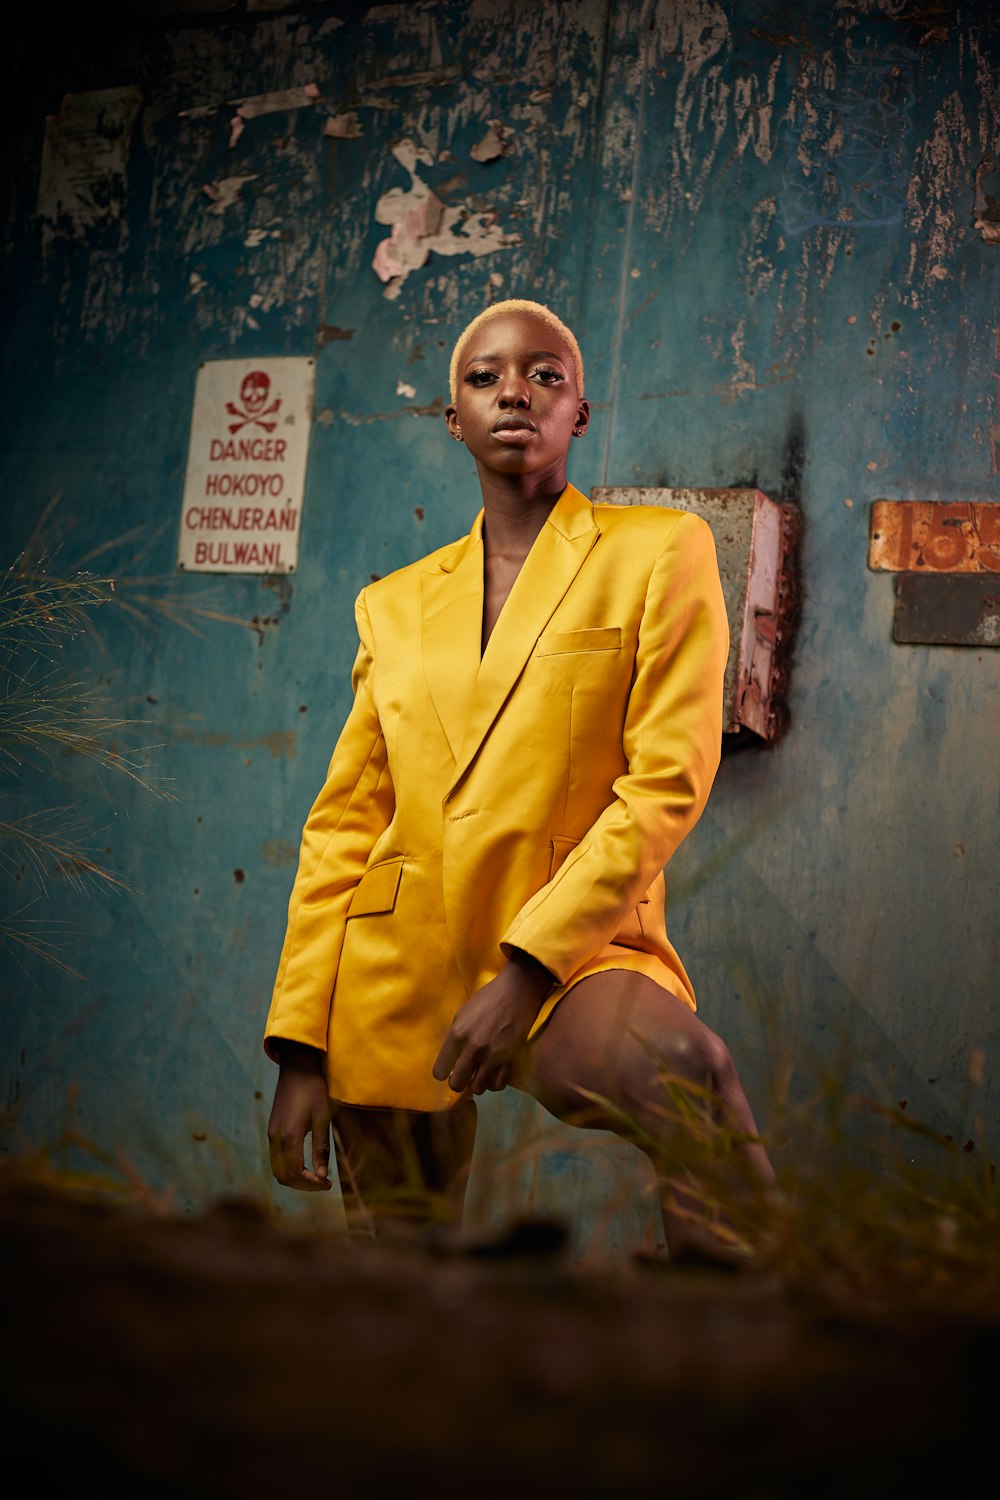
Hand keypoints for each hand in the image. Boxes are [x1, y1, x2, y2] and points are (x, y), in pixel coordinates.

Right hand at [267, 1041, 332, 1190]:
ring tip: (314, 1176)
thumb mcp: (322, 1118)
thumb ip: (321, 1148)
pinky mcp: (272, 1129)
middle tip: (322, 1183)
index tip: (327, 1184)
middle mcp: (275, 1138)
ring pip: (277, 1168)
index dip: (311, 1184)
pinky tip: (304, 1163)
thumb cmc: (313, 1090)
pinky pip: (276, 1157)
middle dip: (302, 1185)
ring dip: (295, 1177)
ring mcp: (271, 1133)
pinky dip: (289, 1167)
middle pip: (283, 1176)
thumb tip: (322, 1175)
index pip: (295, 1173)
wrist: (296, 1067)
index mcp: (289, 1136)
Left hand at [432, 950, 552, 1095]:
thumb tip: (452, 1060)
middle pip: (457, 1084)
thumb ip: (455, 1038)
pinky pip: (498, 1084)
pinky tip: (493, 1073)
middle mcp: (474, 1048)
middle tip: (464, 1074)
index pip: (440, 1071)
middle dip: (458, 1081)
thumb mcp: (462, 1014)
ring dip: (477, 1083)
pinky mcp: (511, 1059)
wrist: (518, 991)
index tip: (448, 1070)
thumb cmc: (488, 998)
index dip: (443, 1072)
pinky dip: (494, 1082)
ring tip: (479, 1073)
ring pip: (478, 1088)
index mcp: (458, 1034)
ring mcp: (493, 1056)